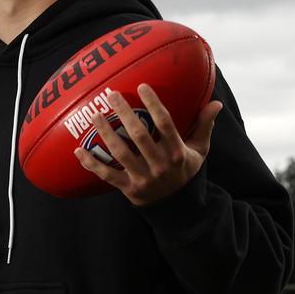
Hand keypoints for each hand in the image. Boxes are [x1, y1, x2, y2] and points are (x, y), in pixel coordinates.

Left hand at [74, 84, 222, 206]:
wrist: (177, 206)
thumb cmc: (185, 170)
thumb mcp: (199, 150)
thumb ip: (204, 125)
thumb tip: (216, 102)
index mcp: (177, 151)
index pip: (165, 123)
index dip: (153, 104)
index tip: (141, 86)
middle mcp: (160, 164)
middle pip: (139, 135)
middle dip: (124, 113)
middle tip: (111, 94)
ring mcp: (143, 177)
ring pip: (120, 153)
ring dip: (106, 134)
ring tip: (95, 115)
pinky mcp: (128, 189)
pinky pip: (106, 175)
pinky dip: (91, 164)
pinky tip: (77, 150)